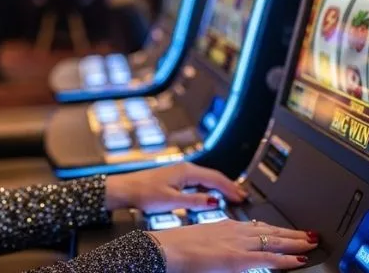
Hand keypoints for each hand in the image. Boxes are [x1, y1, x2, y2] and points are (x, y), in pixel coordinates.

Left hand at [105, 162, 246, 212]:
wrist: (126, 189)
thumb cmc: (144, 193)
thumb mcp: (171, 201)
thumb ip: (194, 201)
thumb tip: (214, 201)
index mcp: (186, 172)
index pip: (215, 179)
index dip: (230, 188)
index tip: (242, 197)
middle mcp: (185, 168)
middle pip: (213, 176)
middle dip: (229, 186)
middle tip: (242, 196)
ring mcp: (180, 171)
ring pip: (206, 177)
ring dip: (219, 186)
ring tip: (232, 195)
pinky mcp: (175, 176)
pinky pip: (198, 179)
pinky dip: (209, 186)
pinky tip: (211, 193)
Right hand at [148, 219, 316, 272]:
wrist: (165, 249)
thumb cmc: (177, 247)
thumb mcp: (203, 241)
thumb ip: (219, 244)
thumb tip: (224, 250)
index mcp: (225, 225)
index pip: (258, 226)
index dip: (276, 229)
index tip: (288, 230)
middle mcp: (235, 230)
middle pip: (271, 230)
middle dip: (293, 233)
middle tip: (310, 233)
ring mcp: (238, 243)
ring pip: (275, 240)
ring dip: (296, 242)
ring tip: (312, 242)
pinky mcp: (238, 259)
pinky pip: (269, 258)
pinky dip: (287, 259)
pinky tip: (300, 260)